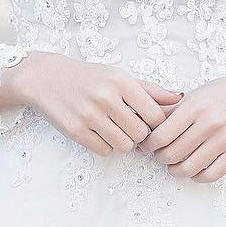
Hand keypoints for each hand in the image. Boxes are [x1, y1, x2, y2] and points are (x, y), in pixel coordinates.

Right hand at [0, 53, 183, 156]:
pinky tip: (100, 132)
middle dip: (140, 136)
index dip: (157, 125)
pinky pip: (104, 150)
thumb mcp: (119, 75)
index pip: (155, 115)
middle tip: (132, 128)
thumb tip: (179, 99)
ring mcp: (89, 115)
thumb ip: (150, 89)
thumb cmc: (88, 77)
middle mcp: (106, 97)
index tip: (151, 124)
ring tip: (117, 130)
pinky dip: (106, 145)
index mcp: (120, 81)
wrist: (46, 78)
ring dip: (124, 142)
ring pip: (124, 145)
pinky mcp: (75, 131)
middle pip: (141, 134)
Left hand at [136, 67, 225, 182]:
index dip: (149, 145)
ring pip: (189, 168)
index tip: (147, 146)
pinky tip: (193, 169)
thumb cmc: (223, 93)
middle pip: (173, 154)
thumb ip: (171, 110)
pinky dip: (197, 177)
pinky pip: (211, 175)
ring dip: (175, 170)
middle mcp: (210, 123)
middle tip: (158, 155)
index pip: (162, 135)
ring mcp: (225, 139)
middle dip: (160, 158)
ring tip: (173, 164)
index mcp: (196, 106)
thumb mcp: (195, 95)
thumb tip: (145, 125)